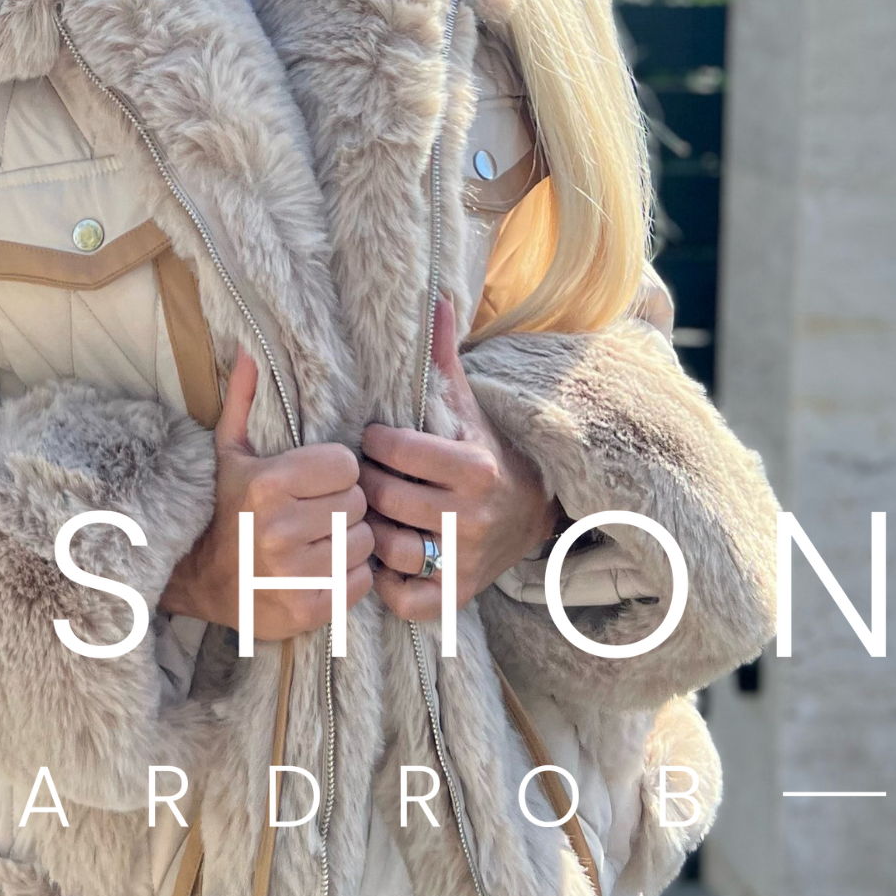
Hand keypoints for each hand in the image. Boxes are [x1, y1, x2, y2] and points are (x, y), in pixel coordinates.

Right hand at [161, 349, 373, 639]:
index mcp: (268, 484)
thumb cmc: (224, 510)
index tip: (317, 483)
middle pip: (357, 504)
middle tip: (317, 513)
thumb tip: (249, 349)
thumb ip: (246, 401)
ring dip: (349, 541)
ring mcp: (293, 574)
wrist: (197, 582)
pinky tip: (321, 568)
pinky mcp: (307, 609)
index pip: (347, 466)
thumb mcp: (229, 453)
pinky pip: (360, 581)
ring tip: (319, 540)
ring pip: (362, 542)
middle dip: (344, 506)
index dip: (337, 473)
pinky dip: (349, 576)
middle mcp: (279, 529)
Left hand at [360, 294, 557, 621]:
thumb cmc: (482, 449)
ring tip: (368, 512)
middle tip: (362, 476)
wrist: (533, 512)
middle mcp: (473, 517)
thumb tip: (437, 298)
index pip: (394, 450)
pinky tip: (383, 555)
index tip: (373, 441)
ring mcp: (465, 561)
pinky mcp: (457, 596)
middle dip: (366, 483)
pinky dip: (386, 581)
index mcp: (474, 467)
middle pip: (384, 498)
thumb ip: (441, 359)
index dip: (373, 443)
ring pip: (388, 546)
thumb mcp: (464, 405)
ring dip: (370, 530)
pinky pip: (403, 598)